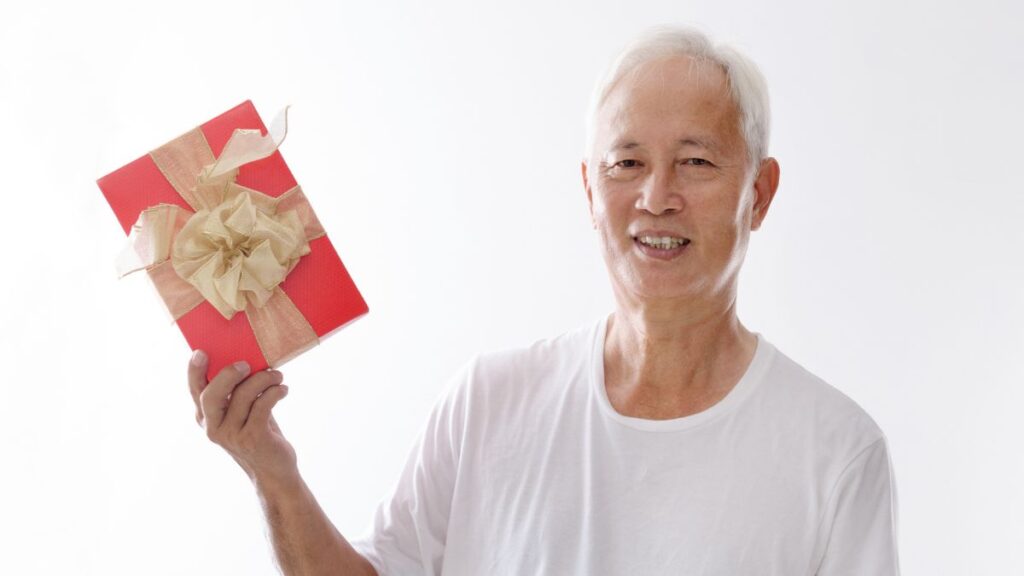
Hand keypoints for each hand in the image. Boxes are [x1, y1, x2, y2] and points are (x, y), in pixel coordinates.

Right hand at [188, 351, 297, 485]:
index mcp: (206, 418)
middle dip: (229, 374)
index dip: (194, 371)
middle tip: (247, 364)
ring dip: (264, 379)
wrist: (274, 470)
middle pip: (212, 394)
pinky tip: (283, 390)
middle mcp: (213, 427)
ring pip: (244, 395)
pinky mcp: (253, 438)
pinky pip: (263, 405)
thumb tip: (247, 358)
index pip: (195, 391)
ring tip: (277, 376)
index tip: (201, 352)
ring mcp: (232, 435)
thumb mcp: (242, 413)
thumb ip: (236, 392)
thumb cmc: (258, 433)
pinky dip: (275, 392)